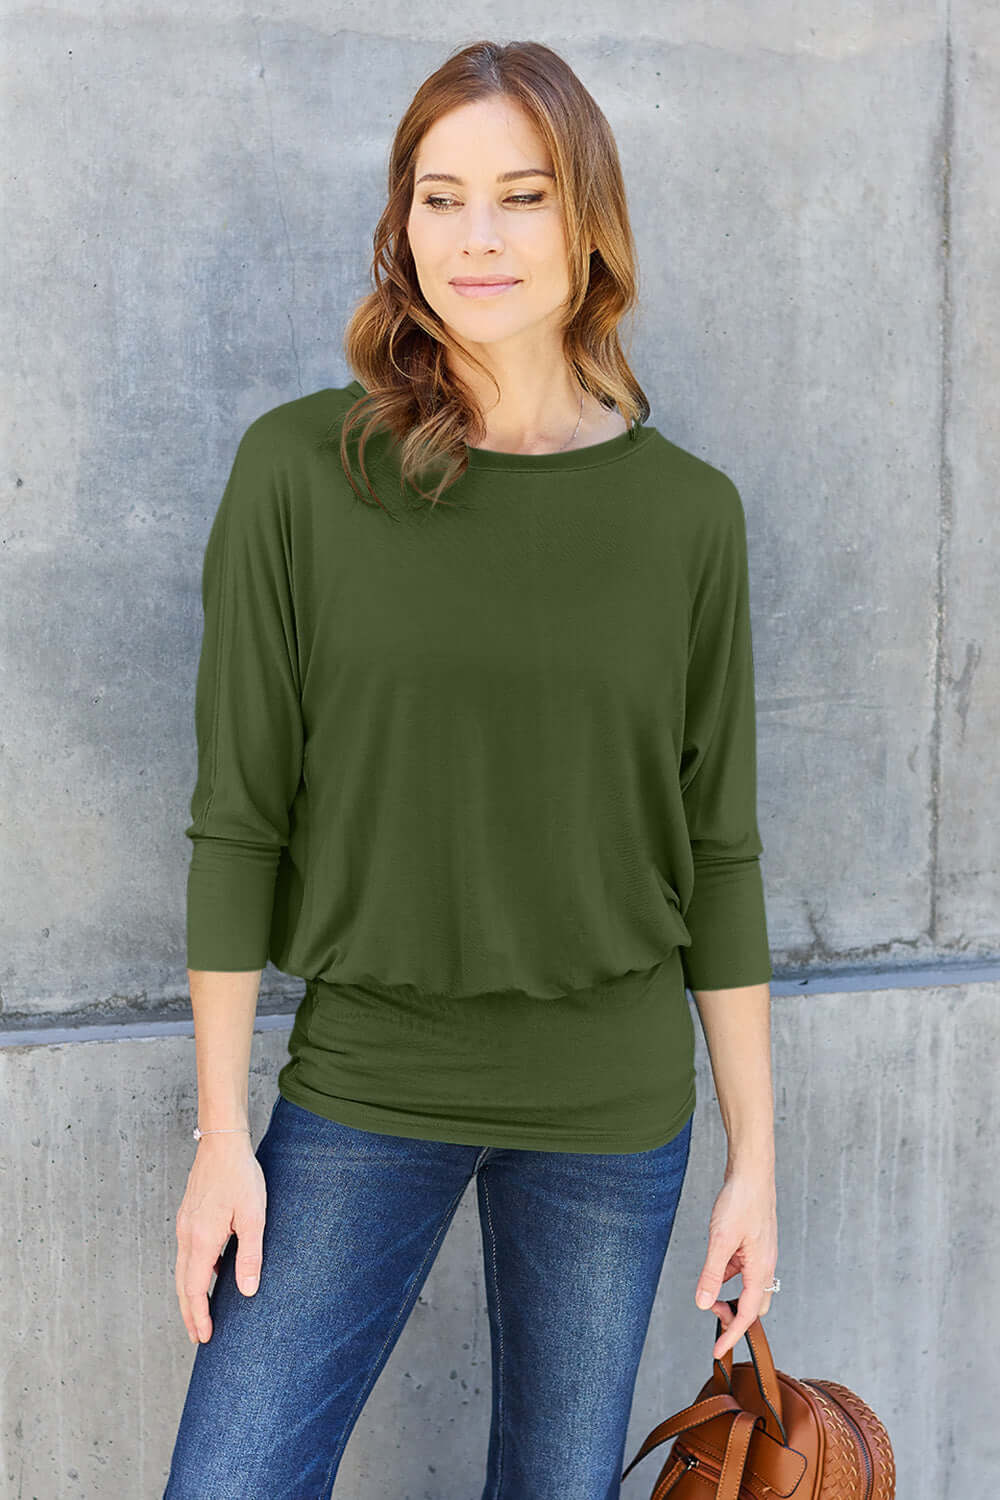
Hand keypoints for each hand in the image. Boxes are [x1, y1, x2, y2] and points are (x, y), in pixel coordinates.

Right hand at [174, 1135, 266, 1345]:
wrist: (222, 1143)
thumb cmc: (240, 1176)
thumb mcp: (253, 1217)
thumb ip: (250, 1256)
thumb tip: (247, 1292)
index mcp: (201, 1239)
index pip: (194, 1289)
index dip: (198, 1316)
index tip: (204, 1337)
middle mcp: (186, 1235)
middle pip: (182, 1284)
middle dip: (190, 1312)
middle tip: (199, 1336)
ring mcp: (184, 1224)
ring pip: (182, 1268)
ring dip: (190, 1293)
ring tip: (202, 1311)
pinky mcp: (189, 1215)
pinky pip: (187, 1252)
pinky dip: (193, 1271)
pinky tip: (210, 1273)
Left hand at [693, 1166, 777, 1359]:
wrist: (752, 1173)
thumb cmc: (740, 1201)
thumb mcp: (720, 1240)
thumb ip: (712, 1274)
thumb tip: (704, 1304)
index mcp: (761, 1269)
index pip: (747, 1313)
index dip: (732, 1334)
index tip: (717, 1350)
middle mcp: (766, 1265)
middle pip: (754, 1305)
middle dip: (735, 1317)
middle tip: (713, 1316)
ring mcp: (762, 1254)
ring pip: (750, 1288)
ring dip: (732, 1296)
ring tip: (711, 1295)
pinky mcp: (755, 1243)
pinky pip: (745, 1270)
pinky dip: (731, 1276)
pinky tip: (718, 1270)